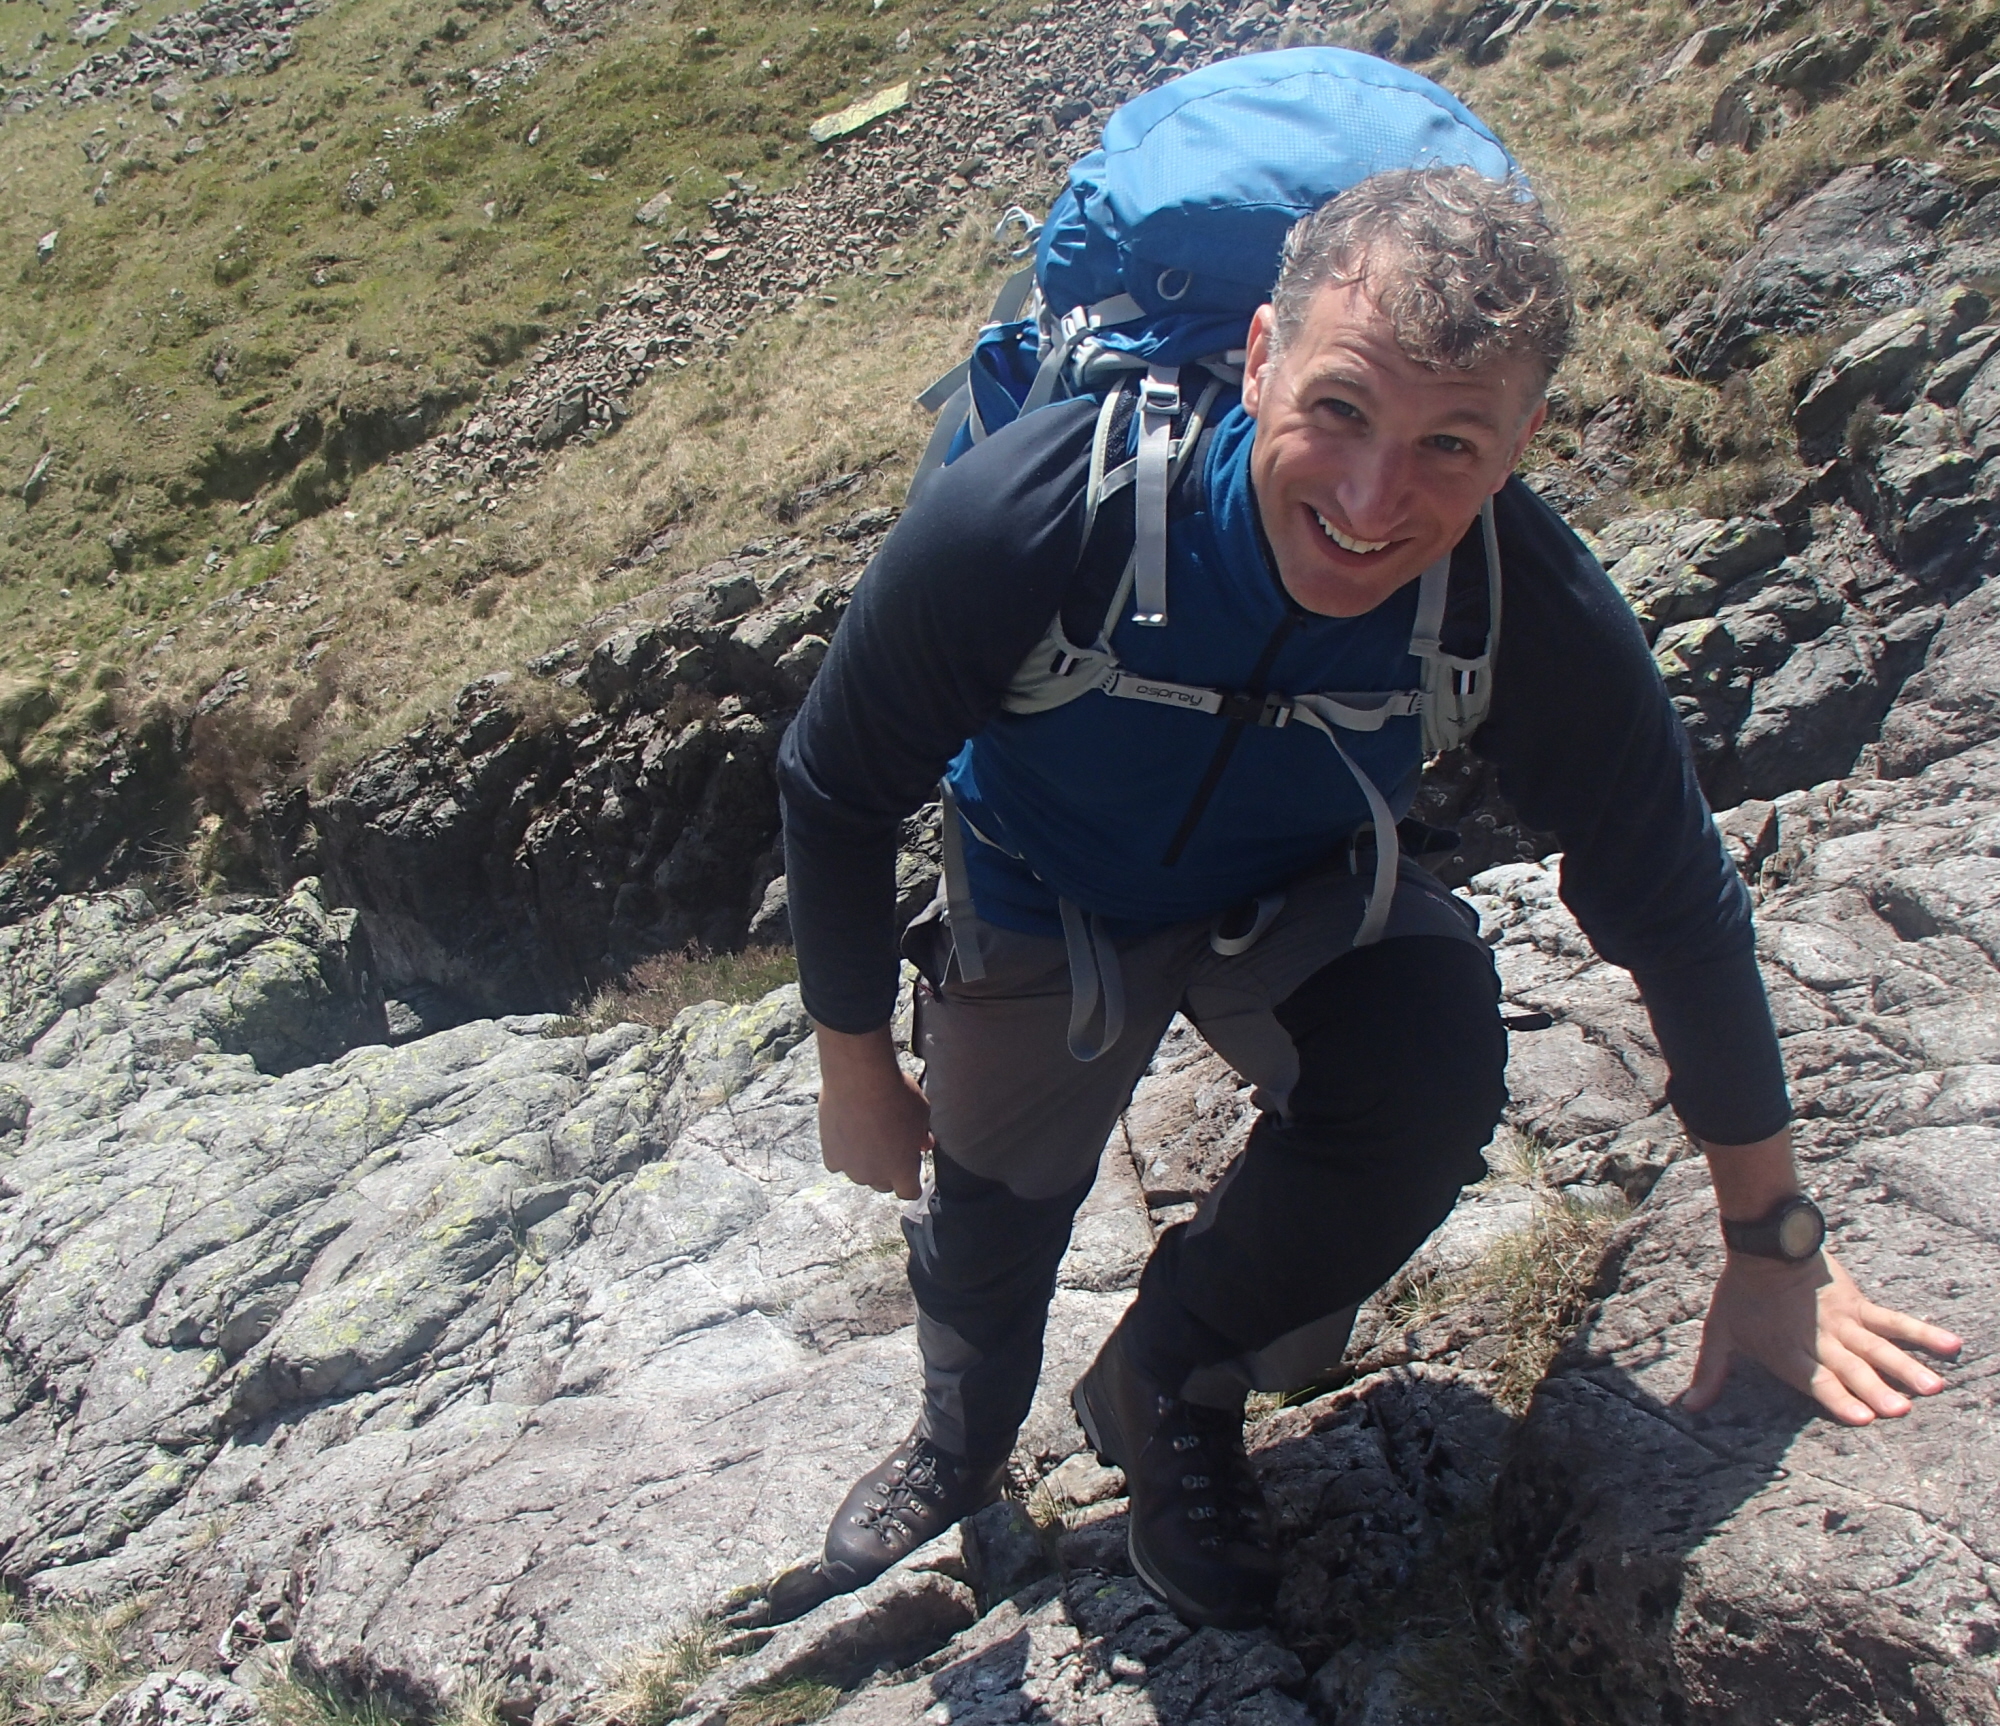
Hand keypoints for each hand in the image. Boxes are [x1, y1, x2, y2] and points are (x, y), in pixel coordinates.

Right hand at [813, 1021, 930, 1201]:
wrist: (859, 1079)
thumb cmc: (895, 1093)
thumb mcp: (921, 1112)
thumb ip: (922, 1134)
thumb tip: (924, 1143)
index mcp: (903, 1170)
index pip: (910, 1192)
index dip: (912, 1181)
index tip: (911, 1167)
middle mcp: (876, 1175)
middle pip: (884, 1184)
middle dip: (888, 1170)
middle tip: (890, 1146)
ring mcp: (851, 1167)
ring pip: (860, 1175)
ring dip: (865, 1162)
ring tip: (867, 1135)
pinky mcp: (831, 1155)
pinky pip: (838, 1163)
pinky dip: (842, 1153)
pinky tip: (847, 1134)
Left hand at [1680, 1247, 1962, 1424]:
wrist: (1763, 1245)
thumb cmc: (1741, 1295)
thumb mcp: (1720, 1334)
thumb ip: (1710, 1374)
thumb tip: (1688, 1409)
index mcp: (1790, 1354)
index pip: (1817, 1382)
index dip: (1839, 1399)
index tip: (1863, 1418)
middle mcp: (1821, 1341)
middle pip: (1852, 1369)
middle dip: (1876, 1390)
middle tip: (1900, 1410)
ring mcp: (1844, 1323)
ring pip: (1878, 1348)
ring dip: (1906, 1368)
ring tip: (1931, 1387)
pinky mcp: (1859, 1304)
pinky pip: (1895, 1321)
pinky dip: (1923, 1333)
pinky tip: (1951, 1346)